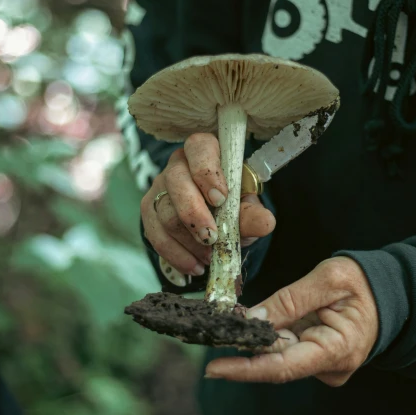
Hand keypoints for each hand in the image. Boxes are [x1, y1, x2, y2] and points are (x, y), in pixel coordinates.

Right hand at [141, 133, 275, 277]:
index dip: (207, 172)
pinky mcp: (150, 212)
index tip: (221, 199)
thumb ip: (253, 214)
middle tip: (212, 238)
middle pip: (176, 182)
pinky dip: (176, 255)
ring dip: (189, 241)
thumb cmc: (232, 206)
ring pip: (165, 213)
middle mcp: (177, 165)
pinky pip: (156, 235)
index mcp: (204, 151)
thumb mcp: (246, 209)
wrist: (215, 222)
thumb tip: (265, 223)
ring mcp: (159, 188)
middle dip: (194, 214)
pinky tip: (195, 266)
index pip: (199, 148)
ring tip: (209, 257)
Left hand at [206, 257, 378, 384]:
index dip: (245, 370)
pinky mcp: (316, 359)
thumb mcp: (328, 279)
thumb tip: (251, 320)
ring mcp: (323, 367)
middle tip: (208, 330)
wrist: (392, 291)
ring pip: (278, 356)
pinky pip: (285, 351)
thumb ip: (289, 301)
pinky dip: (267, 338)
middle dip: (242, 347)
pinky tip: (252, 325)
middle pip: (275, 363)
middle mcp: (329, 368)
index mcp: (337, 350)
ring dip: (254, 340)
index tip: (213, 369)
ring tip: (231, 321)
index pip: (282, 368)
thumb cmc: (364, 282)